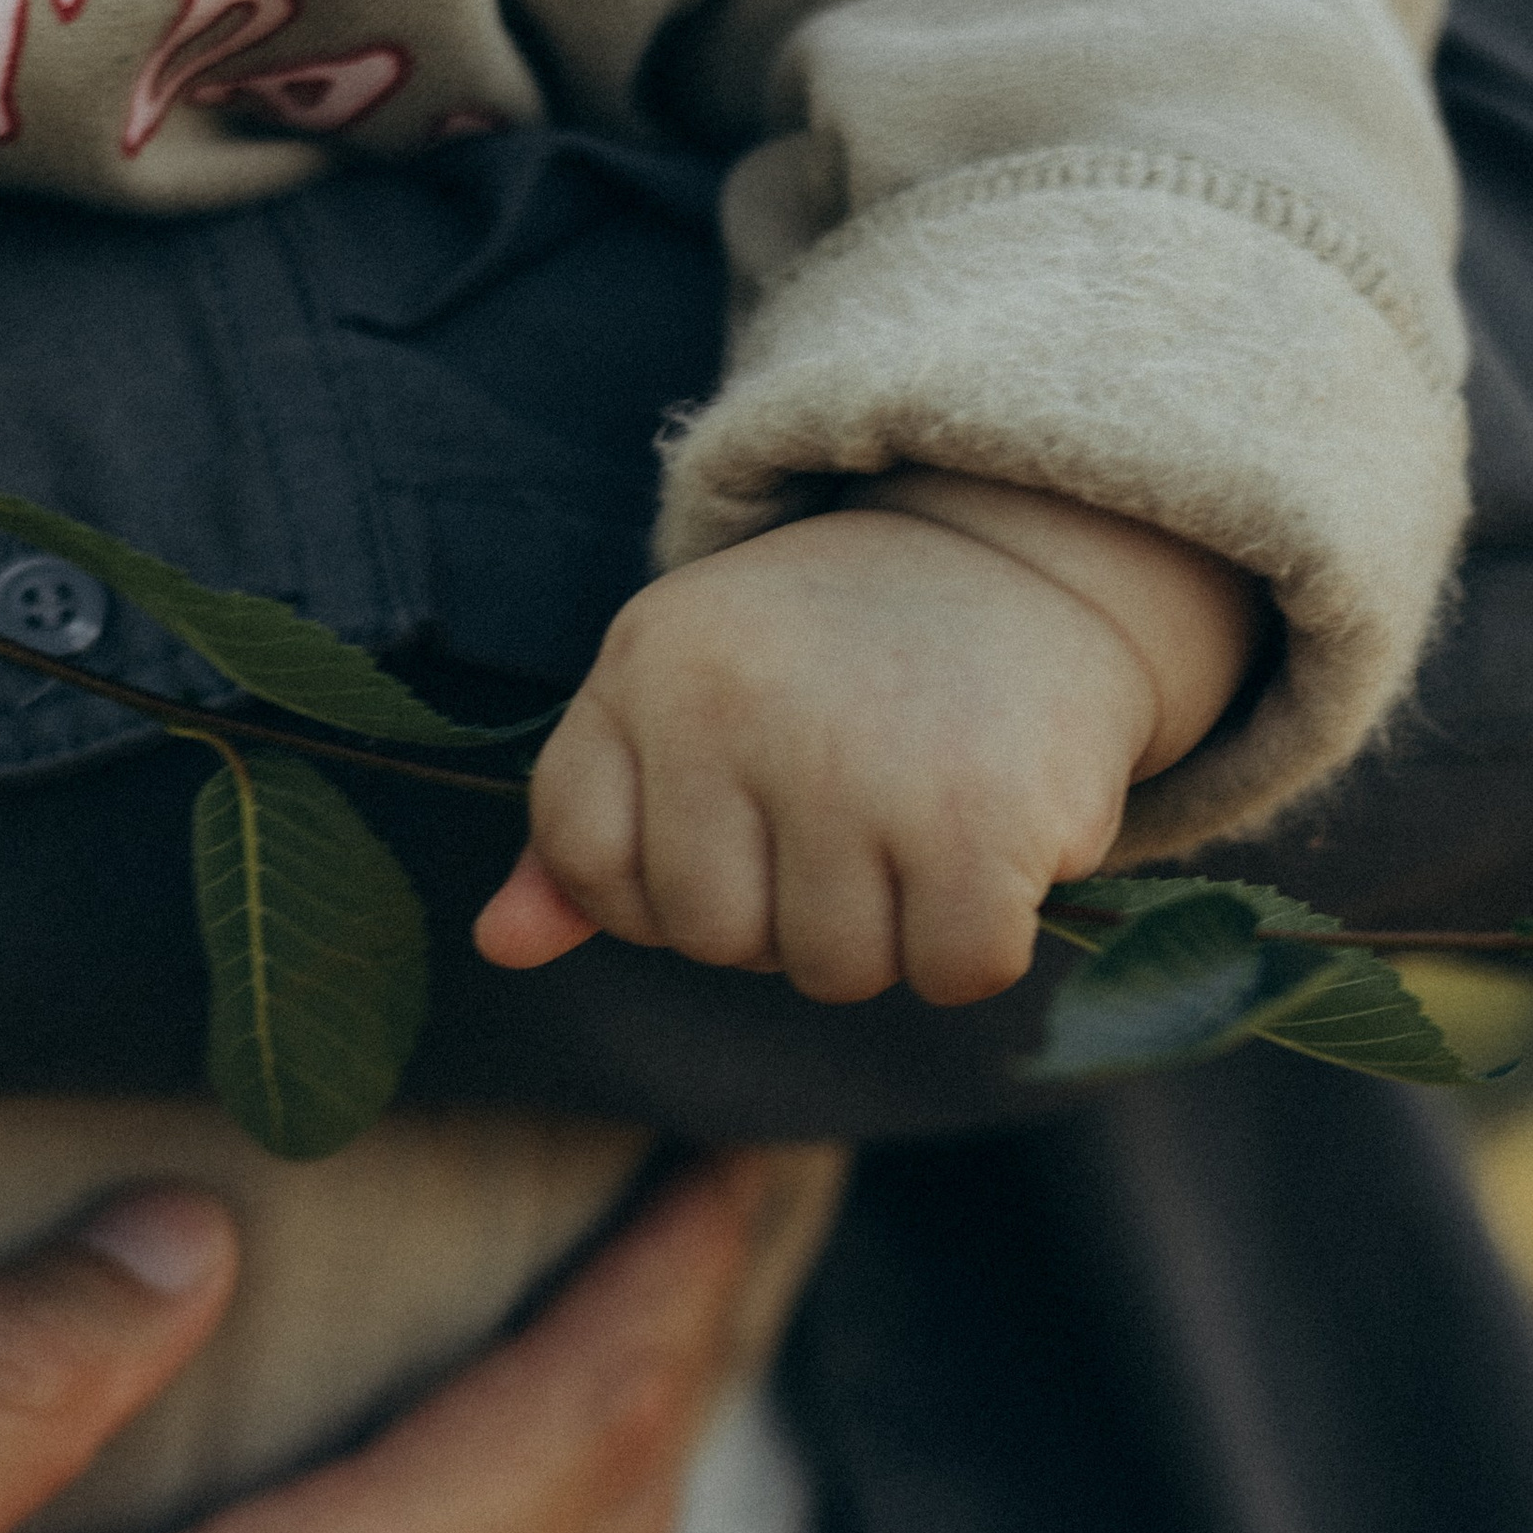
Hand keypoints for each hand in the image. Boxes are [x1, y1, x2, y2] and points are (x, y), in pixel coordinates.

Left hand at [475, 476, 1259, 1007]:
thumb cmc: (838, 657)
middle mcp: (738, 708)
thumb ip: (592, 825)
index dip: (663, 880)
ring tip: (922, 818)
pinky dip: (980, 943)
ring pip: (835, 971)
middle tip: (855, 811)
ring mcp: (856, 765)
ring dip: (891, 931)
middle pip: (716, 939)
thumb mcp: (691, 700)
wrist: (1031, 560)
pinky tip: (992, 850)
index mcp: (651, 666)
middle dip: (788, 914)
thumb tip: (501, 946)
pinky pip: (952, 972)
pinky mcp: (978, 820)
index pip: (590, 865)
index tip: (739, 819)